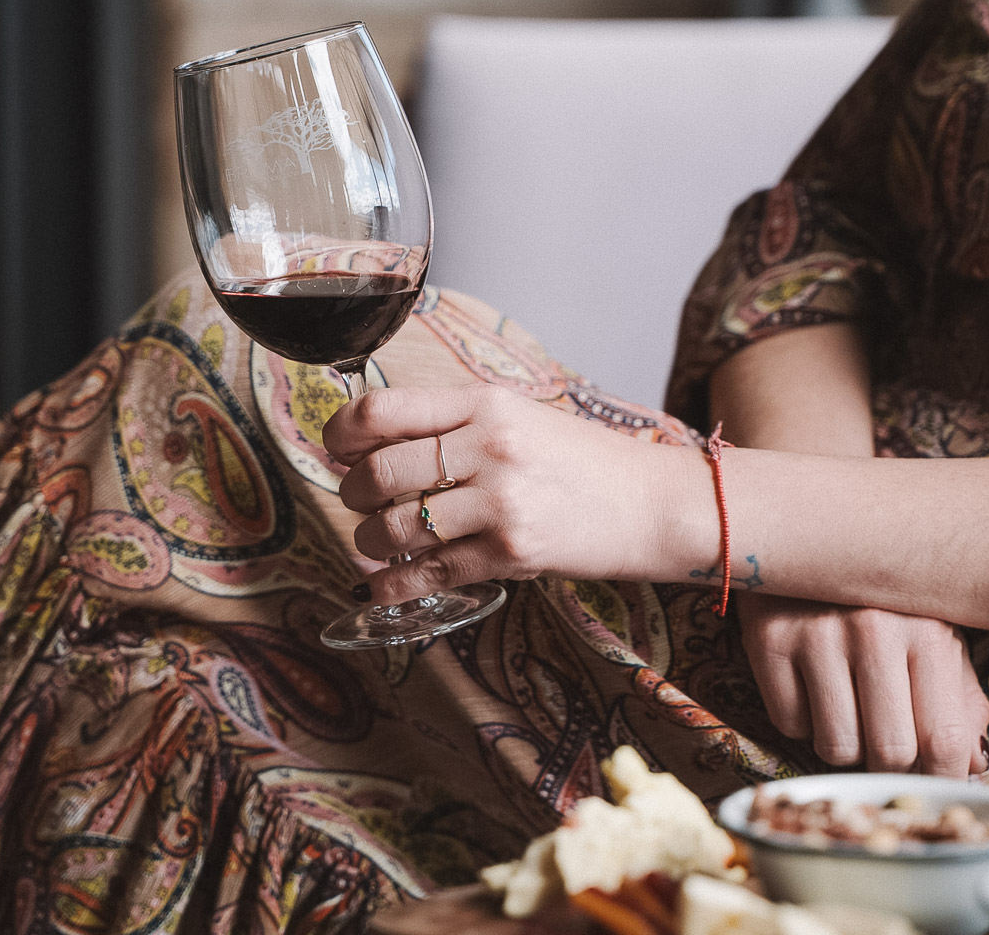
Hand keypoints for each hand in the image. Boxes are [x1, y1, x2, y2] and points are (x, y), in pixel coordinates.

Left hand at [322, 384, 689, 604]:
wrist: (652, 502)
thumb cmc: (581, 461)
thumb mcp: (518, 416)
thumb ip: (454, 423)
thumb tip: (377, 440)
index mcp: (484, 404)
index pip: (382, 410)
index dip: (342, 432)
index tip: (336, 447)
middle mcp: (488, 447)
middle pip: (379, 472)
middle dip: (352, 493)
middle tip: (358, 502)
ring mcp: (500, 502)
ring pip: (395, 526)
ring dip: (368, 541)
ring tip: (374, 542)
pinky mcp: (511, 552)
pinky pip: (429, 572)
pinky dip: (394, 583)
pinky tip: (384, 585)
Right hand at [738, 594, 988, 776]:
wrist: (806, 528)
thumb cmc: (883, 593)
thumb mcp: (935, 630)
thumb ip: (959, 697)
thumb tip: (971, 764)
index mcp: (929, 630)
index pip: (942, 740)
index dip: (940, 777)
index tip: (932, 780)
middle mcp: (873, 630)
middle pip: (888, 753)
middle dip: (888, 764)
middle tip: (884, 744)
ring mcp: (815, 634)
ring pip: (835, 746)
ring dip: (842, 742)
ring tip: (847, 706)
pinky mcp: (766, 639)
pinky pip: (788, 723)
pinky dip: (802, 718)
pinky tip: (810, 682)